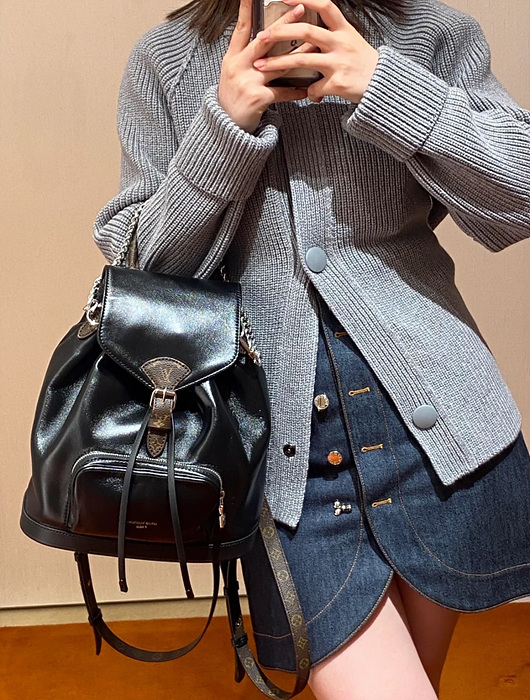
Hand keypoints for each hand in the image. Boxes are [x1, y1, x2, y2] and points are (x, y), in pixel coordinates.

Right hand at [218, 0, 318, 132]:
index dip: (246, 9)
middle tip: (300, 9)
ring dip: (301, 55)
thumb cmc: (233, 98)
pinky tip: (306, 90)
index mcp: (232, 57)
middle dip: (284, 24)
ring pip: (279, 63)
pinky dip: (296, 91)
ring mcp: (248, 81)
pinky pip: (283, 92)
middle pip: (265, 40)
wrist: (226, 126)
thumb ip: (246, 57)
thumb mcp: (233, 73)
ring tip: (315, 47)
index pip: (241, 28)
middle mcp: (239, 66)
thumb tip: (265, 40)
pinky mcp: (258, 97)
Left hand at [252, 0, 379, 103]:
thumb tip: (309, 37)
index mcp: (344, 29)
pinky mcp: (337, 84)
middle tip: (262, 36)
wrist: (382, 84)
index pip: (324, 5)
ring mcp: (339, 63)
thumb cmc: (363, 63)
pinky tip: (309, 95)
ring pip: (303, 61)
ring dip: (278, 64)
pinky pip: (315, 88)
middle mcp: (341, 43)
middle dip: (281, 32)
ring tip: (261, 65)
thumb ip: (330, 36)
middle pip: (306, 31)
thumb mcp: (351, 41)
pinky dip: (309, 93)